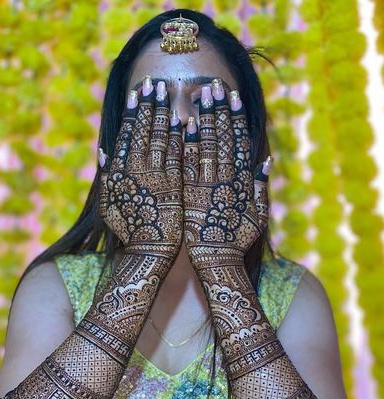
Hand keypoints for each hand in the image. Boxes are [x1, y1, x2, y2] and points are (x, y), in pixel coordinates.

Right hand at [99, 76, 182, 259]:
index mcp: (119, 173)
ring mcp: (155, 178)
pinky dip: (178, 138)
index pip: (127, 135)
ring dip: (164, 114)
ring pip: (160, 139)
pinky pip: (176, 156)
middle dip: (150, 105)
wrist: (148, 252)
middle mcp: (135, 172)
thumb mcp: (109, 204)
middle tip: (154, 82)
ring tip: (168, 92)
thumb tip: (104, 151)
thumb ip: (107, 176)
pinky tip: (182, 120)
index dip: (133, 112)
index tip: (138, 92)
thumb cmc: (129, 230)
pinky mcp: (173, 186)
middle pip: (143, 131)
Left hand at [183, 80, 269, 270]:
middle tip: (214, 85)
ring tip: (200, 96)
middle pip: (221, 139)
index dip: (235, 118)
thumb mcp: (258, 216)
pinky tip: (185, 126)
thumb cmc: (238, 241)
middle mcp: (225, 180)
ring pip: (206, 147)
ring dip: (204, 120)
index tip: (232, 96)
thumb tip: (264, 161)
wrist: (217, 262)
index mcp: (241, 182)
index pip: (238, 142)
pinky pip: (188, 167)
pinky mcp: (190, 196)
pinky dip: (188, 147)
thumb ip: (261, 188)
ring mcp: (207, 186)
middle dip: (218, 110)